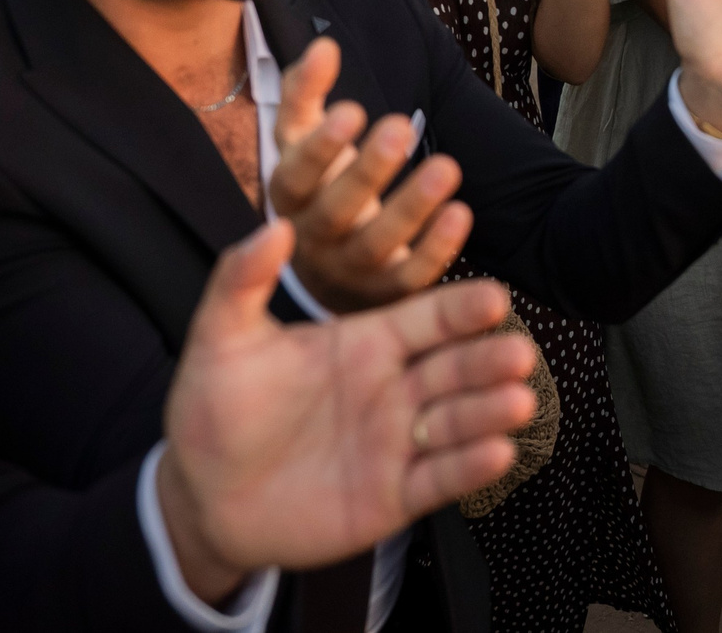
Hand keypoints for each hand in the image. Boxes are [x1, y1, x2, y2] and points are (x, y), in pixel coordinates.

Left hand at [156, 220, 537, 598]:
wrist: (202, 496)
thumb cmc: (214, 410)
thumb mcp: (221, 340)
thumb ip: (242, 281)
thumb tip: (276, 224)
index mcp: (365, 343)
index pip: (427, 318)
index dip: (462, 308)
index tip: (495, 295)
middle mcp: (393, 388)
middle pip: (455, 367)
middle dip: (489, 359)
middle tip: (519, 352)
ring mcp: (397, 444)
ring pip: (457, 421)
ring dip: (490, 411)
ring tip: (518, 402)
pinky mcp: (394, 497)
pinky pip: (439, 480)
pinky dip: (470, 466)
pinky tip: (498, 453)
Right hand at [270, 41, 470, 311]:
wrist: (328, 271)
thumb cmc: (321, 188)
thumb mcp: (303, 143)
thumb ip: (307, 95)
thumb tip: (324, 47)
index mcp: (288, 199)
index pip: (294, 175)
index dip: (320, 147)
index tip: (353, 108)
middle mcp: (312, 239)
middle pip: (334, 210)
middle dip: (367, 170)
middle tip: (400, 127)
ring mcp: (348, 271)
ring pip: (375, 244)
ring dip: (411, 206)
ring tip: (447, 165)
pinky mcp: (384, 293)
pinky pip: (410, 276)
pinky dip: (436, 249)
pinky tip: (460, 213)